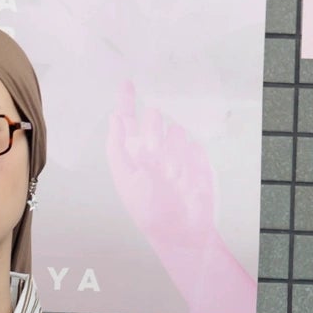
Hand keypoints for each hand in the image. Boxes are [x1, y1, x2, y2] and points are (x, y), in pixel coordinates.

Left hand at [105, 83, 255, 312]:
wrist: (183, 231)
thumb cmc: (149, 210)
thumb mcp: (125, 179)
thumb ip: (118, 147)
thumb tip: (116, 118)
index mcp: (133, 153)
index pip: (128, 120)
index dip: (127, 101)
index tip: (127, 82)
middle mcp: (154, 148)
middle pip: (152, 118)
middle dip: (152, 128)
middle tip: (152, 150)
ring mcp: (176, 152)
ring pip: (174, 129)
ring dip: (170, 148)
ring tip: (170, 174)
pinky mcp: (197, 157)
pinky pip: (193, 143)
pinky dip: (188, 158)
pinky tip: (186, 177)